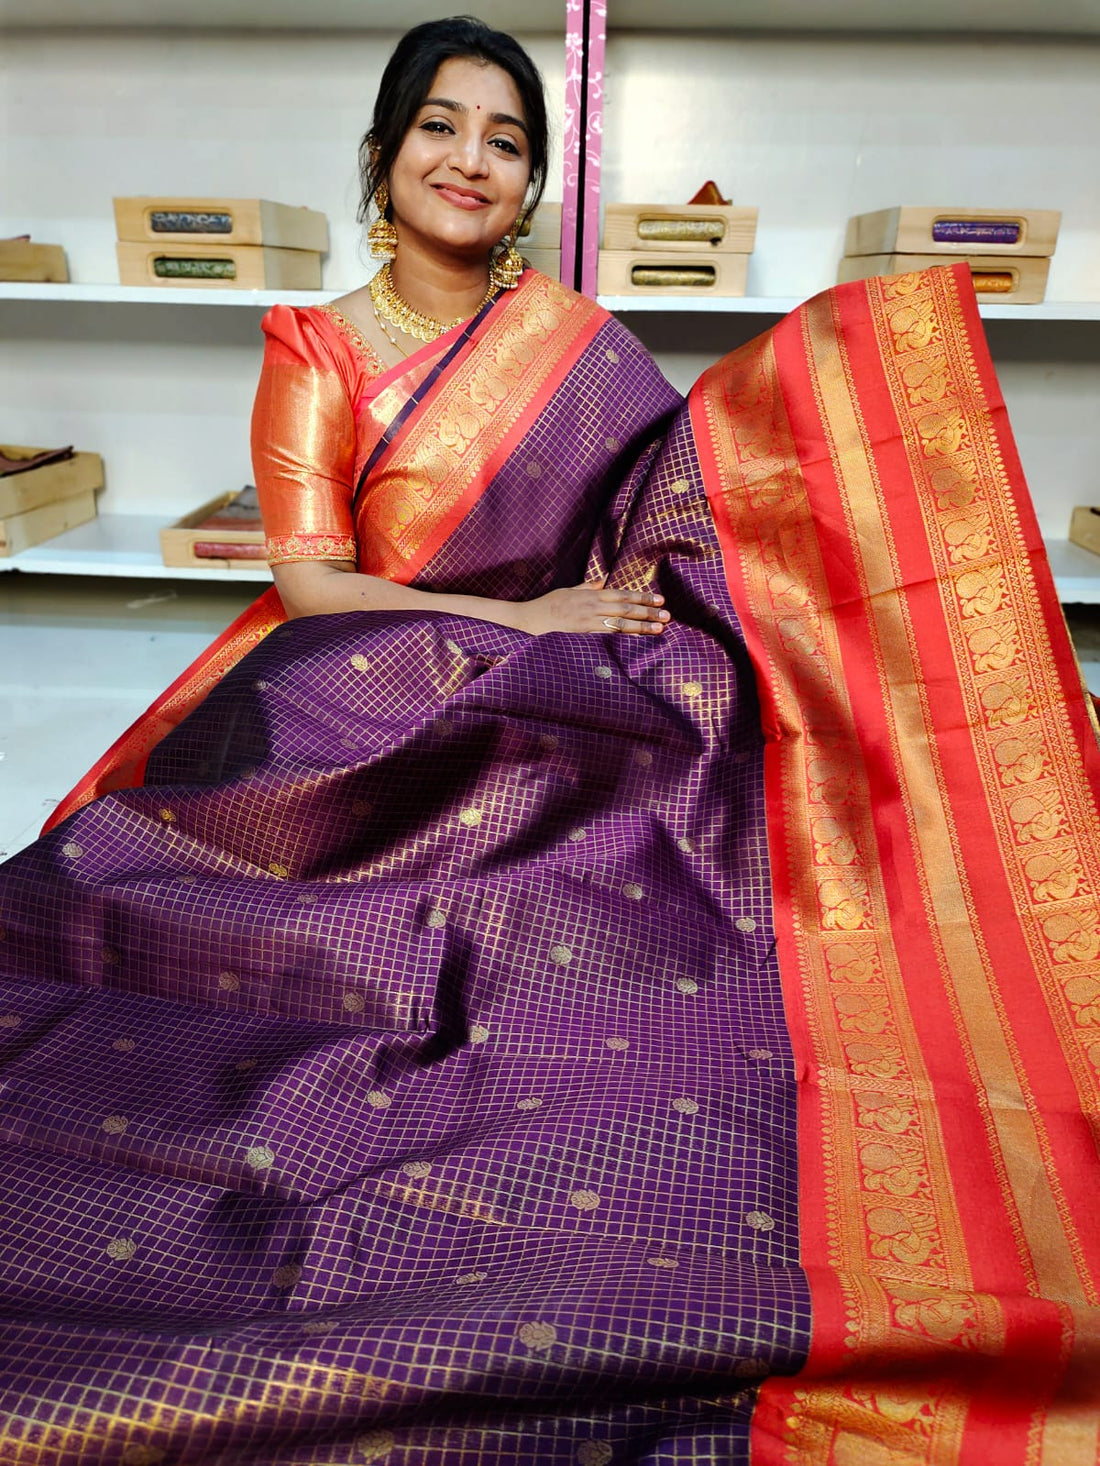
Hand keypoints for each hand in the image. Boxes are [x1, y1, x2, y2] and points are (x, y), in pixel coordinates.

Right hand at [519, 579, 670, 635]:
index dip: (641, 596)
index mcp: (590, 594)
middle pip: (626, 606)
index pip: (621, 593)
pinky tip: (638, 638)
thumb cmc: (547, 605)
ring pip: (620, 621)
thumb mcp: (568, 591)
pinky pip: (608, 633)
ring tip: (660, 627)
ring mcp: (588, 620)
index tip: (658, 599)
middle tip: (667, 614)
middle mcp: (592, 605)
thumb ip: (587, 586)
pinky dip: (624, 635)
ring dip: (642, 625)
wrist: (529, 619)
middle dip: (648, 611)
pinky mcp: (583, 633)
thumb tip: (603, 580)